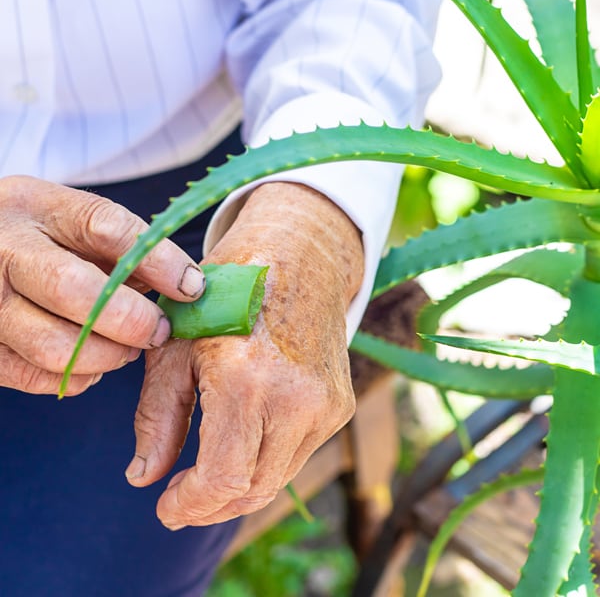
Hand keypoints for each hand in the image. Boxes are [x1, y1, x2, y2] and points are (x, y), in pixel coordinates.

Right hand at [0, 175, 205, 395]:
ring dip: (108, 356)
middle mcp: (2, 248)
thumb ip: (122, 249)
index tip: (192, 287)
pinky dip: (77, 376)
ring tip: (127, 348)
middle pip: (73, 290)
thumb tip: (184, 288)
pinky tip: (91, 361)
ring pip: (53, 345)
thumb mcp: (75, 221)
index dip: (158, 261)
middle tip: (159, 332)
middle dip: (132, 321)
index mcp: (36, 205)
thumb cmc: (44, 237)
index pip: (106, 228)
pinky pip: (34, 375)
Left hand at [127, 182, 364, 526]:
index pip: (223, 480)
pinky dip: (266, 461)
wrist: (297, 257)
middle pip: (253, 489)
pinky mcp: (340, 405)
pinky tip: (243, 443)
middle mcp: (297, 399)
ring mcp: (326, 404)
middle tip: (180, 500)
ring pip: (278, 478)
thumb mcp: (175, 346)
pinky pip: (298, 453)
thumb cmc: (226, 291)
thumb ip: (157, 418)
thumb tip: (143, 478)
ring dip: (239, 486)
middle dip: (212, 506)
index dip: (190, 507)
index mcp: (247, 380)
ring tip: (206, 475)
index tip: (165, 508)